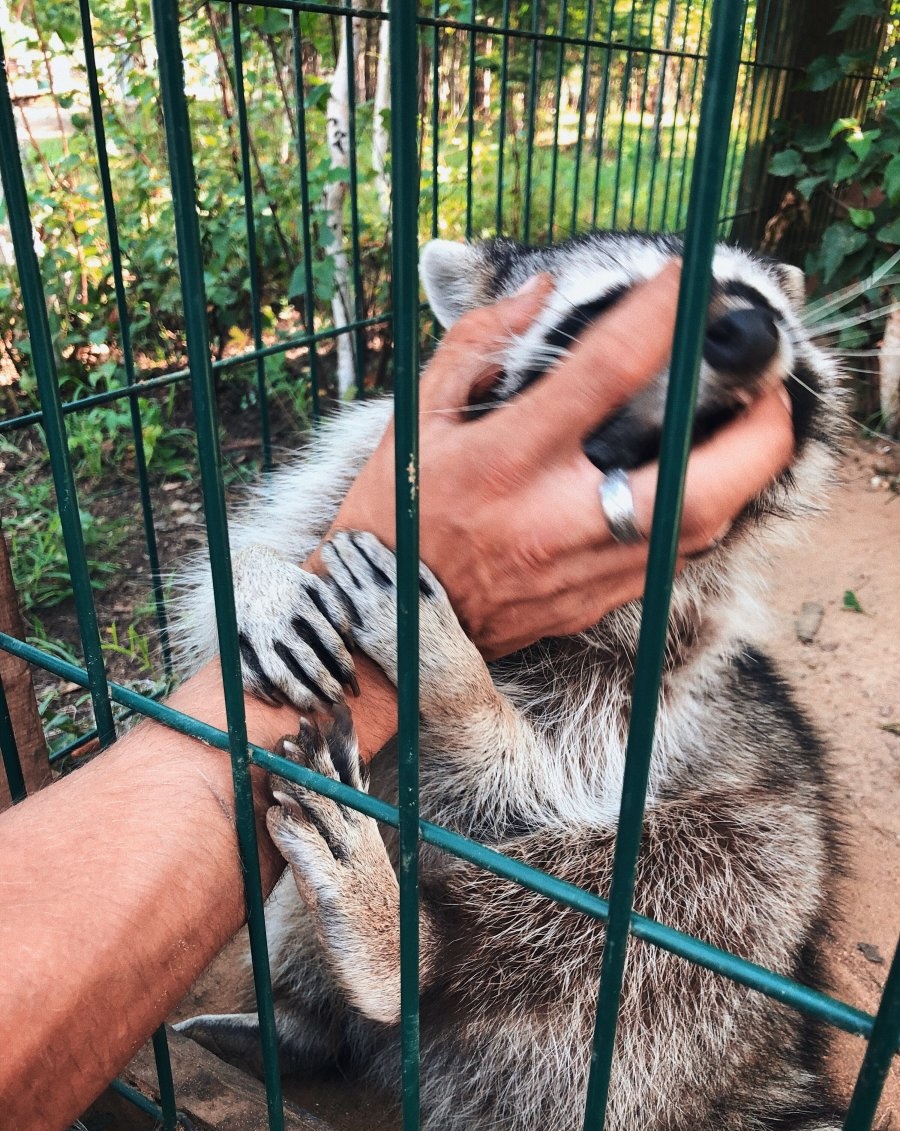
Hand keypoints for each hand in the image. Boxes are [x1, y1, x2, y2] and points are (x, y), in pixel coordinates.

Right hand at [327, 263, 794, 659]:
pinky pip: (675, 559)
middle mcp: (557, 518)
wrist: (388, 625)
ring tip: (749, 425)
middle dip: (758, 426)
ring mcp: (585, 570)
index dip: (658, 314)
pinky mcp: (594, 603)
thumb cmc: (396, 515)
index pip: (605, 373)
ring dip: (746, 472)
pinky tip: (704, 480)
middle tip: (767, 382)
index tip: (685, 278)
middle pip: (698, 479)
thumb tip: (538, 293)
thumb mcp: (417, 418)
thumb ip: (476, 345)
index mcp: (507, 460)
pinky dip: (706, 512)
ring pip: (704, 527)